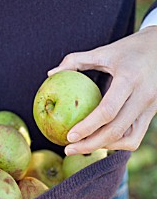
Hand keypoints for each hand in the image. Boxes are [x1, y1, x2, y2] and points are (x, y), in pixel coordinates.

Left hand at [47, 26, 156, 154]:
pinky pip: (136, 136)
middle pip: (116, 131)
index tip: (69, 136)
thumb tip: (51, 73)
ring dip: (104, 147)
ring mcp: (151, 107)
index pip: (108, 111)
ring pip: (129, 139)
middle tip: (68, 149)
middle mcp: (143, 96)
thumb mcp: (104, 51)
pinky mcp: (152, 114)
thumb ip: (76, 61)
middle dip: (90, 144)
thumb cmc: (129, 49)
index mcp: (129, 79)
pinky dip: (118, 143)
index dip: (87, 127)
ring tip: (82, 147)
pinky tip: (99, 141)